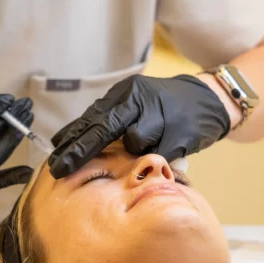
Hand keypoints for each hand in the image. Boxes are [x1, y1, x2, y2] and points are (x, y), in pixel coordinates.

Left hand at [48, 73, 230, 179]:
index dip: (72, 139)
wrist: (208, 100)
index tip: (55, 158)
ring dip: (136, 151)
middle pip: (105, 128)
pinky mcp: (180, 134)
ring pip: (134, 143)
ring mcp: (162, 116)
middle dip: (81, 151)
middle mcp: (141, 100)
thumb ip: (104, 120)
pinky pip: (158, 156)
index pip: (93, 117)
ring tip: (150, 144)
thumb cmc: (162, 107)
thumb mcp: (132, 104)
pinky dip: (157, 158)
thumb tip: (64, 139)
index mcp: (126, 93)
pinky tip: (165, 149)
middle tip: (60, 169)